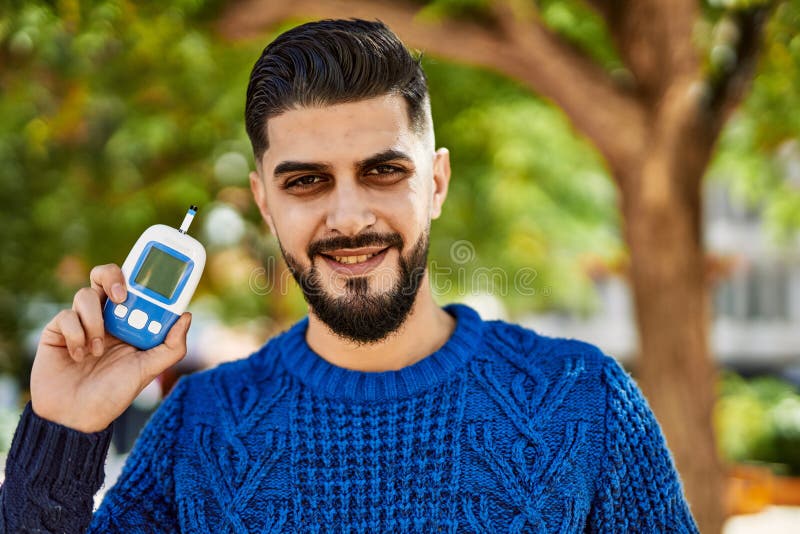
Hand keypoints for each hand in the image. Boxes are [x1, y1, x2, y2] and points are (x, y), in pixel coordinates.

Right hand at [30, 264, 190, 432]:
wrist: (74, 417)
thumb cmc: (113, 394)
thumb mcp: (148, 370)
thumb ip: (171, 346)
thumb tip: (187, 316)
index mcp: (129, 322)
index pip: (135, 287)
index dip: (142, 276)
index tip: (151, 275)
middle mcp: (104, 317)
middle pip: (105, 275)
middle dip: (113, 276)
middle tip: (121, 295)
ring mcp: (80, 321)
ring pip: (86, 294)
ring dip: (95, 321)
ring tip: (98, 350)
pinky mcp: (57, 330)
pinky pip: (66, 316)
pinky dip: (76, 336)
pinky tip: (79, 357)